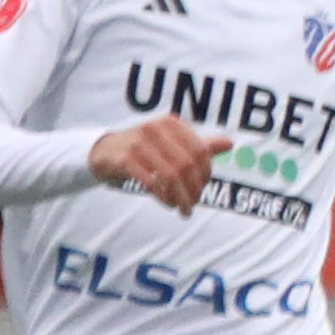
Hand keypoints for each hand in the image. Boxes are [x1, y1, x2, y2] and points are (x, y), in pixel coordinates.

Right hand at [90, 115, 219, 210]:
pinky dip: (163, 196)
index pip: (199, 151)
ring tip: (183, 209)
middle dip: (194, 188)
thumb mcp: (171, 144)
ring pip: (170, 175)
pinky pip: (151, 182)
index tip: (203, 187)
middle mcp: (156, 130)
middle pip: (186, 165)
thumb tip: (230, 143)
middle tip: (193, 203)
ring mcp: (139, 143)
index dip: (206, 172)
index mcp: (171, 124)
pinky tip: (166, 202)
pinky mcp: (124, 159)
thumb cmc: (144, 149)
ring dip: (180, 196)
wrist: (104, 152)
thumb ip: (199, 145)